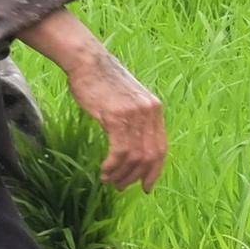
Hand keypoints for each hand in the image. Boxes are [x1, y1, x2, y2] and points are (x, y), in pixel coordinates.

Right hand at [16, 8, 167, 191]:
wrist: (88, 61)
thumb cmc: (102, 82)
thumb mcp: (127, 101)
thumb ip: (136, 120)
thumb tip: (134, 149)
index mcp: (155, 109)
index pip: (162, 148)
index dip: (155, 171)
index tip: (146, 187)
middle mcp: (150, 112)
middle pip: (151, 156)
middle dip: (137, 176)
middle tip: (121, 187)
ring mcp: (135, 114)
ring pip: (135, 157)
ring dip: (122, 174)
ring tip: (109, 181)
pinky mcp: (117, 116)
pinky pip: (121, 151)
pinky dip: (113, 166)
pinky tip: (104, 171)